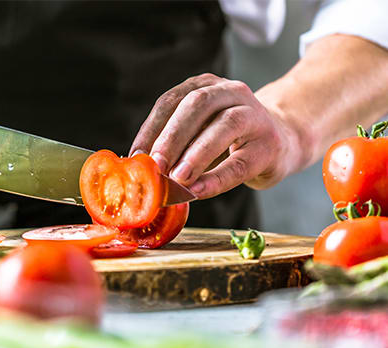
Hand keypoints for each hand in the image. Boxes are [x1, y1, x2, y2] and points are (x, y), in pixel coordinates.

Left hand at [130, 73, 299, 198]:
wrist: (282, 142)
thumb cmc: (227, 140)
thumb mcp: (198, 132)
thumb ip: (173, 144)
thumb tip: (139, 167)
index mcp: (205, 86)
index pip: (171, 101)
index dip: (151, 128)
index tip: (135, 155)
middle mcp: (230, 92)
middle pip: (197, 106)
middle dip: (172, 136)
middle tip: (155, 164)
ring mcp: (254, 115)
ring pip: (224, 127)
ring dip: (195, 154)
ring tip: (176, 178)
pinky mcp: (269, 144)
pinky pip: (240, 162)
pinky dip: (216, 178)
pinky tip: (197, 190)